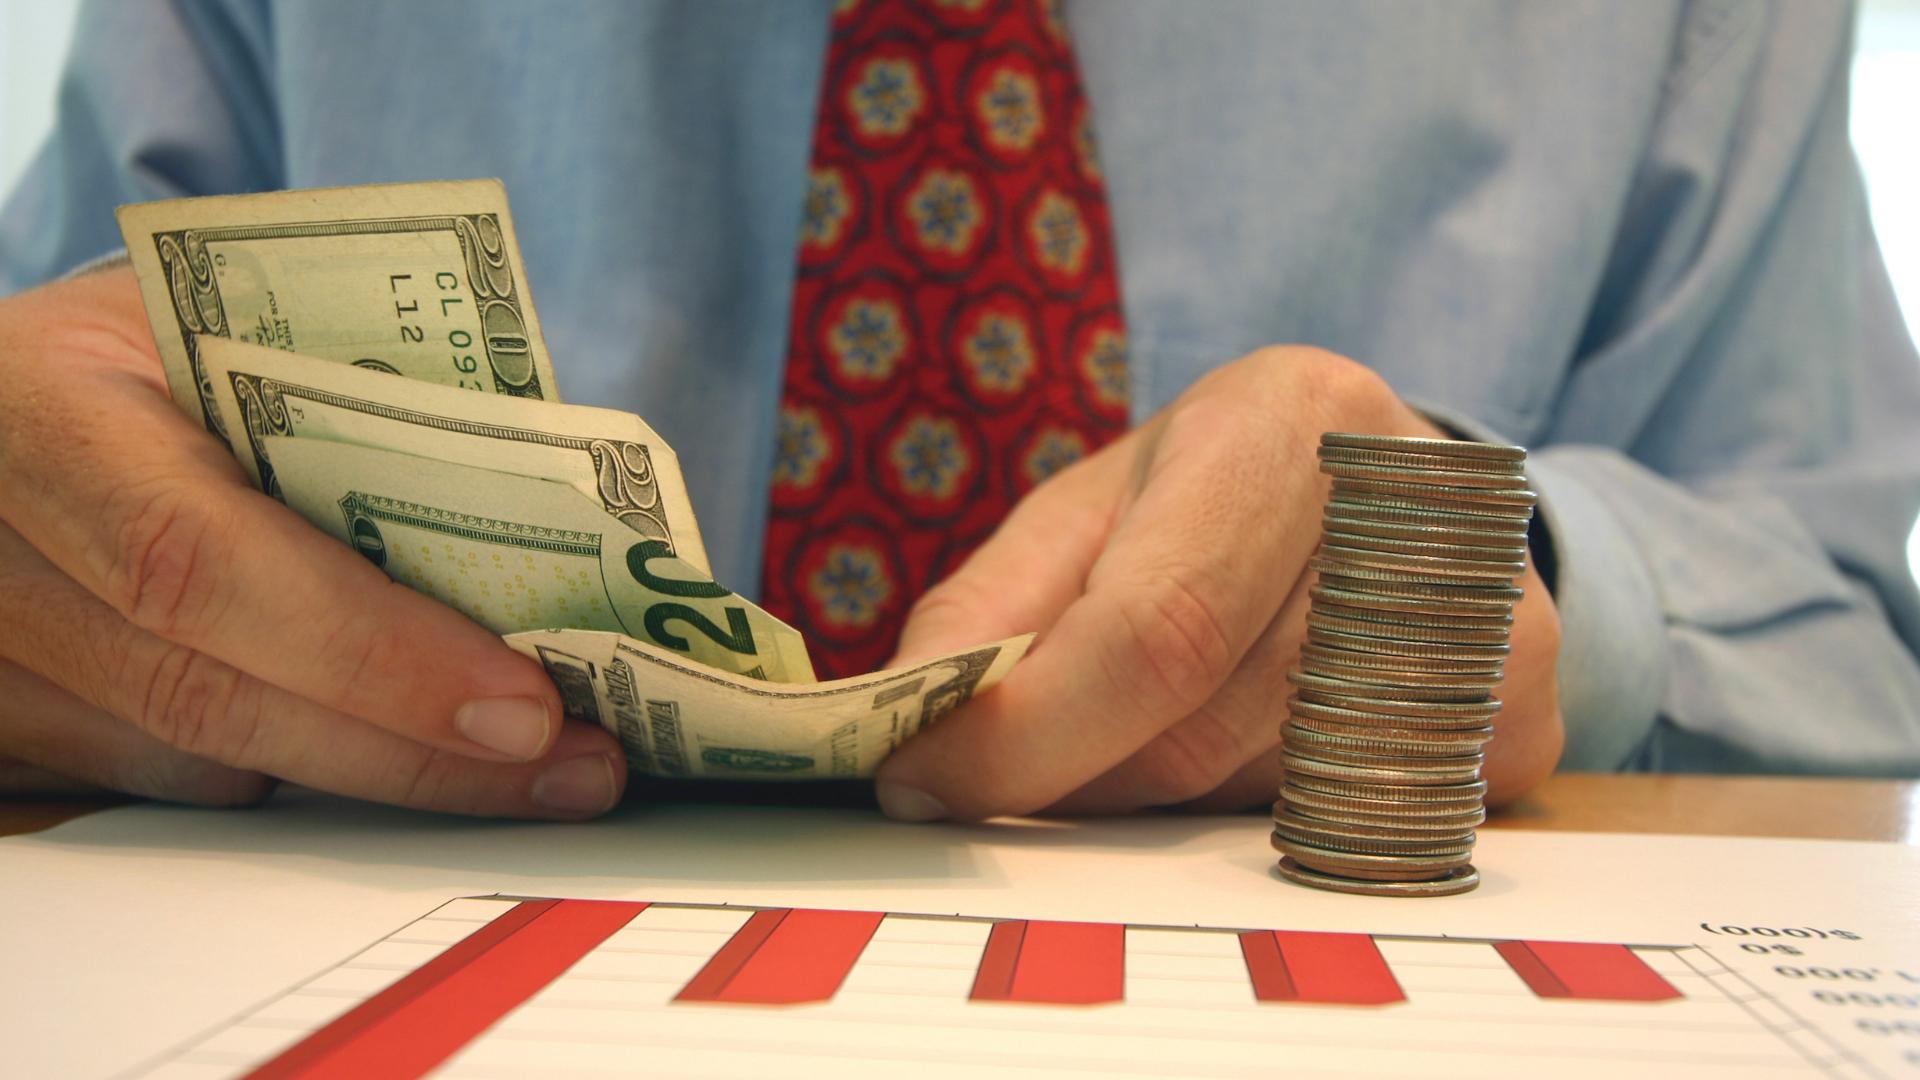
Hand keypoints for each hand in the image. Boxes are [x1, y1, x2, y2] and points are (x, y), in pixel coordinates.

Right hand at [0, 269, 625, 815]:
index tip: (522, 702)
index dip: (369, 651)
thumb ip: (362, 396)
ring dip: (379, 777)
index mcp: (39, 409)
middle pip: (206, 693)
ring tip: (530, 773)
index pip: (201, 561)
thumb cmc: (151, 340)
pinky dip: (301, 774)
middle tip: (570, 760)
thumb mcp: (232, 317)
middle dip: (413, 747)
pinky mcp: (5, 725)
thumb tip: (557, 518)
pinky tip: (406, 761)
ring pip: (194, 760)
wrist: (12, 396)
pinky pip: (165, 782)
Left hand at [875, 347, 1562, 819]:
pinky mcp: (1525, 722)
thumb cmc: (1207, 499)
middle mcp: (1419, 510)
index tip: (926, 779)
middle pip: (1207, 729)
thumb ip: (988, 610)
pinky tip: (1262, 737)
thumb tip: (908, 732)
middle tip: (1029, 766)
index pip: (1159, 623)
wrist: (1387, 491)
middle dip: (1084, 776)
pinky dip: (1266, 815)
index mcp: (1289, 419)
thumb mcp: (1085, 512)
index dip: (1032, 728)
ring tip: (1166, 719)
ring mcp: (1497, 624)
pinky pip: (1347, 832)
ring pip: (1267, 799)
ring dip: (1174, 800)